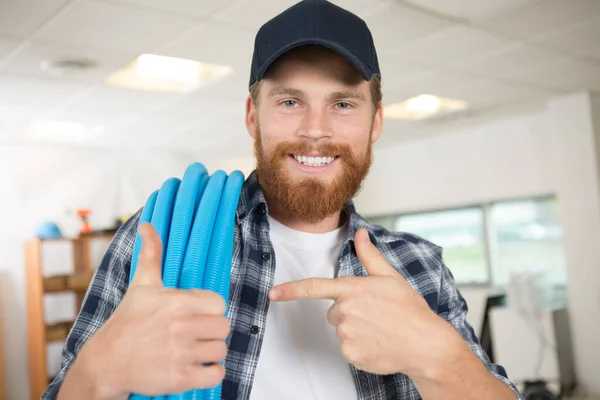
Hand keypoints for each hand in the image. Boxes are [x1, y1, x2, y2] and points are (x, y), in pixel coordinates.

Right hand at [80, 223, 228, 398]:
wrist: (106, 361)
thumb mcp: (142, 285)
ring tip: (194, 349)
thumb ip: (151, 254)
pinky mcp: (180, 378)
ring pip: (221, 350)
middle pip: (224, 327)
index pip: (219, 304)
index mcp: (178, 302)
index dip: (210, 310)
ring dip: (210, 351)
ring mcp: (181, 354)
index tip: (197, 313)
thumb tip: (148, 226)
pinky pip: (216, 373)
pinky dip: (211, 372)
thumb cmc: (127, 322)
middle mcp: (181, 327)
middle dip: (211, 330)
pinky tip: (197, 366)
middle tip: (196, 332)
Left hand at [268, 228, 461, 376]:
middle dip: (348, 312)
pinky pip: (347, 349)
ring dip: (355, 330)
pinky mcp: (351, 354)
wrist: (425, 344)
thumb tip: (361, 234)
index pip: (315, 287)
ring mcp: (347, 334)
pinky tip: (378, 343)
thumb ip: (370, 256)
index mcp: (353, 289)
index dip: (291, 290)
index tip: (273, 294)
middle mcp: (346, 311)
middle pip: (333, 312)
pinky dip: (359, 347)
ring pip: (340, 330)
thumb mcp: (391, 277)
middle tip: (374, 315)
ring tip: (379, 330)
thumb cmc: (410, 309)